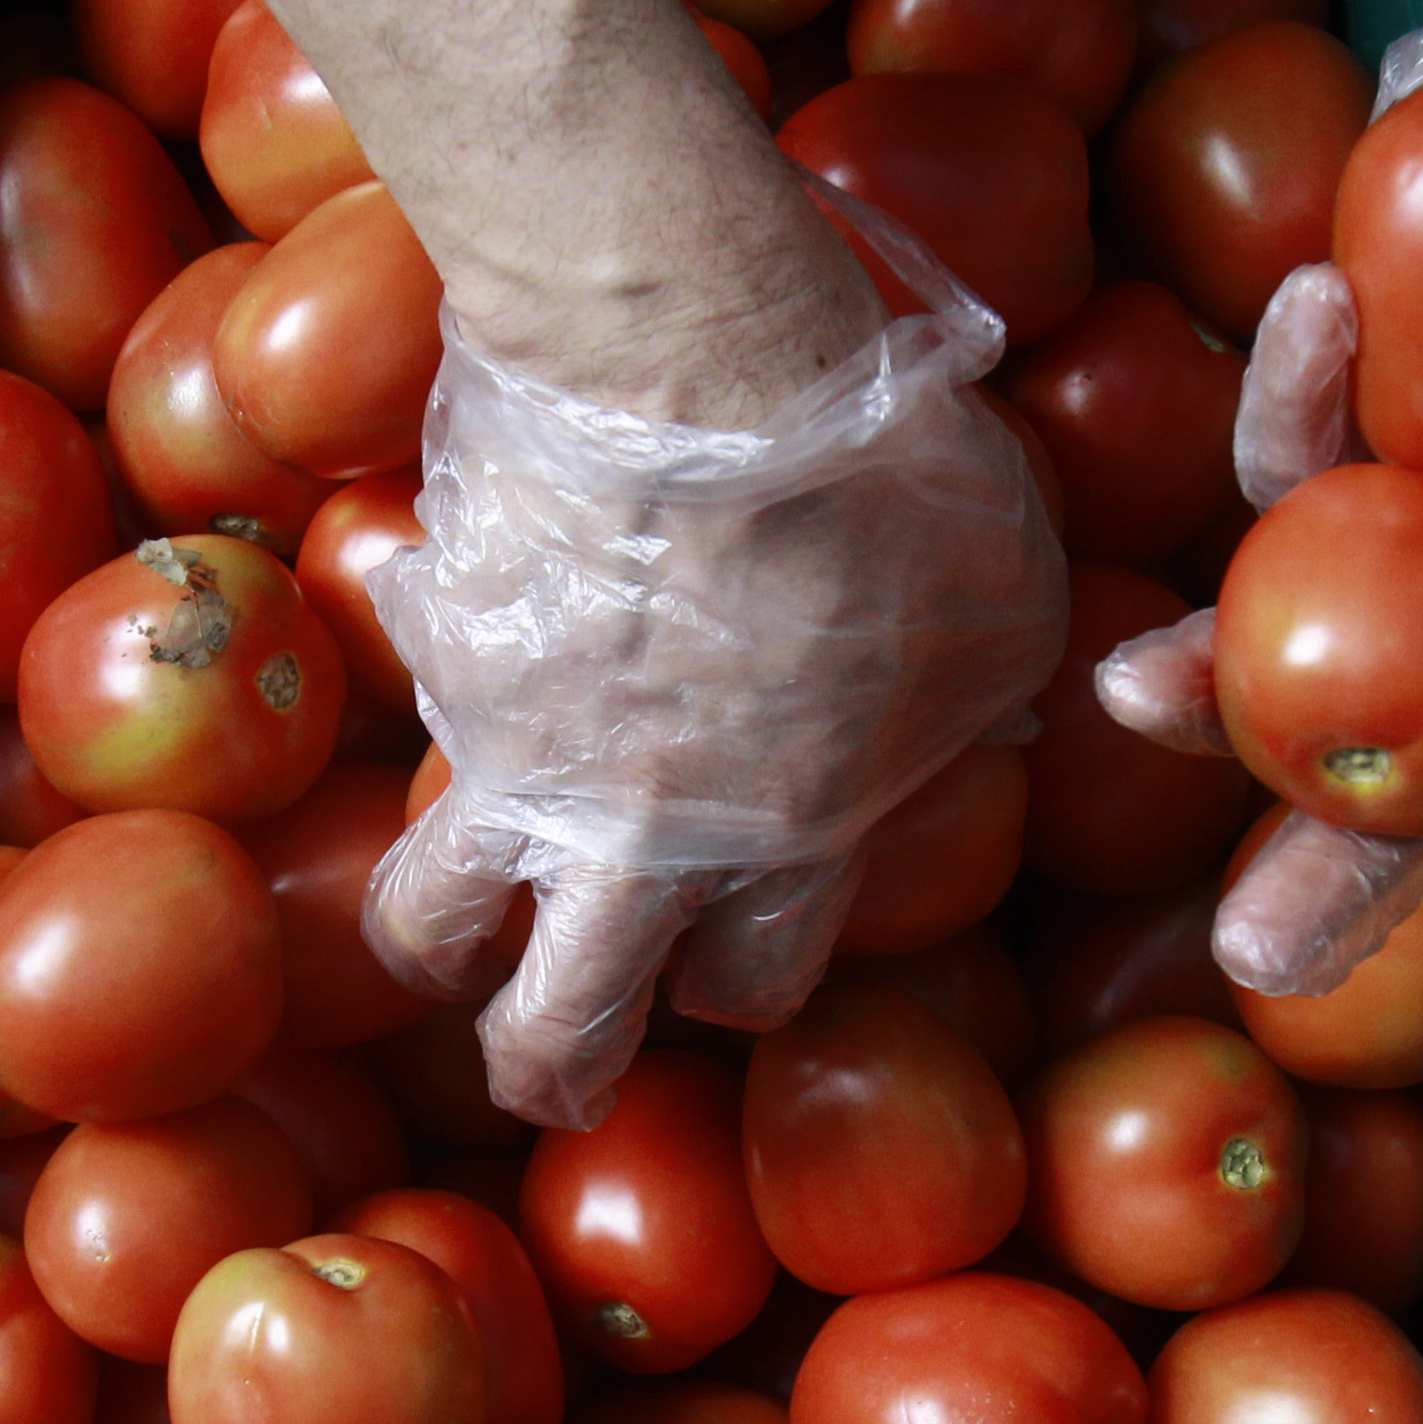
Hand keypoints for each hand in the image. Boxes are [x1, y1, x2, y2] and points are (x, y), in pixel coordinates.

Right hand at [364, 210, 1067, 1129]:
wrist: (696, 354)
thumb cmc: (883, 479)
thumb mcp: (1003, 605)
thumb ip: (977, 697)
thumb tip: (978, 719)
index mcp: (787, 847)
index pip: (743, 989)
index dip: (741, 985)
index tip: (740, 959)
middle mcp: (634, 839)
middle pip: (555, 1027)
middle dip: (547, 1069)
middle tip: (547, 1068)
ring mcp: (515, 751)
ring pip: (428, 916)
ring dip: (436, 945)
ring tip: (448, 938)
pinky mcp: (438, 641)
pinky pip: (419, 680)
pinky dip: (440, 674)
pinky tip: (463, 626)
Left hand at [1101, 0, 1422, 973]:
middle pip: (1421, 776)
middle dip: (1332, 873)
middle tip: (1255, 954)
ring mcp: (1416, 536)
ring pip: (1296, 647)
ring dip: (1211, 686)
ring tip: (1136, 696)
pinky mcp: (1342, 430)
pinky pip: (1287, 446)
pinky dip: (1286, 396)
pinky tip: (1310, 309)